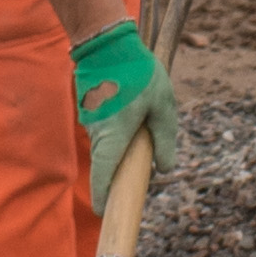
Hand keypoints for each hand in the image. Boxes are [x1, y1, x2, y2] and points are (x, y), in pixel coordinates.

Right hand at [71, 18, 173, 183]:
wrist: (107, 43)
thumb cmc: (139, 74)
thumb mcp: (163, 107)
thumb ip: (165, 140)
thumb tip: (165, 169)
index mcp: (113, 137)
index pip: (104, 178)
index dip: (105, 199)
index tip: (107, 213)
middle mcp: (97, 134)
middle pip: (106, 166)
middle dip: (121, 175)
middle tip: (142, 172)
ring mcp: (90, 122)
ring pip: (106, 147)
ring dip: (121, 148)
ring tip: (142, 127)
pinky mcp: (90, 111)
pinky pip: (104, 132)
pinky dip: (116, 132)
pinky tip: (131, 113)